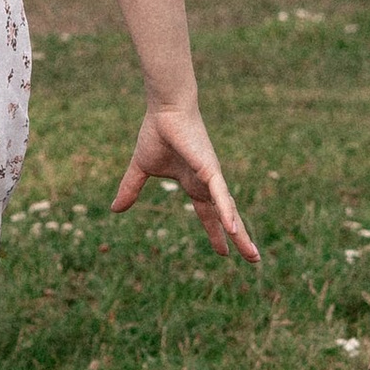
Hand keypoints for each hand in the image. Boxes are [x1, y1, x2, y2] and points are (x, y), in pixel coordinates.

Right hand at [110, 103, 258, 259]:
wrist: (165, 110)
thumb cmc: (157, 133)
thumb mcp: (140, 169)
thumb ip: (130, 189)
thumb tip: (114, 209)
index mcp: (194, 183)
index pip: (208, 214)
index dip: (216, 232)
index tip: (225, 252)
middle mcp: (208, 183)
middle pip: (226, 216)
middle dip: (239, 238)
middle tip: (254, 259)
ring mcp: (211, 177)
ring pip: (229, 210)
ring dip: (240, 233)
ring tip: (252, 255)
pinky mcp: (209, 169)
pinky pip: (220, 194)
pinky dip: (227, 212)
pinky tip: (234, 229)